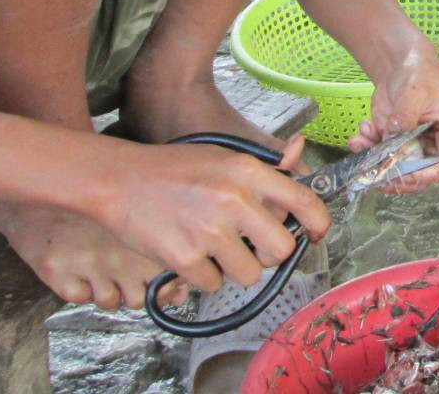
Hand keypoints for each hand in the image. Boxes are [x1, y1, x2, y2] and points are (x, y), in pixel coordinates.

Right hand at [106, 135, 330, 293]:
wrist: (119, 179)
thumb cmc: (175, 168)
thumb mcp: (224, 156)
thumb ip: (263, 166)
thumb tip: (298, 153)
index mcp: (248, 172)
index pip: (304, 202)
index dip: (318, 224)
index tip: (315, 234)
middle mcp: (234, 200)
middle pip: (281, 250)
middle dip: (269, 254)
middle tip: (250, 245)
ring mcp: (209, 231)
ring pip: (250, 274)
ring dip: (235, 269)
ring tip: (214, 247)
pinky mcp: (184, 258)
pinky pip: (213, 285)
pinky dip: (203, 276)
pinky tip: (189, 252)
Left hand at [351, 43, 438, 191]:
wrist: (402, 65)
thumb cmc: (420, 74)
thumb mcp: (415, 92)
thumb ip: (405, 118)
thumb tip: (392, 140)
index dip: (426, 176)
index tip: (402, 174)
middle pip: (421, 175)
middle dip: (393, 173)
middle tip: (373, 166)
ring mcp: (418, 149)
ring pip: (398, 170)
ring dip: (375, 161)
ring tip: (361, 138)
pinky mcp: (399, 146)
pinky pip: (383, 159)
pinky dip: (368, 149)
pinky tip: (364, 129)